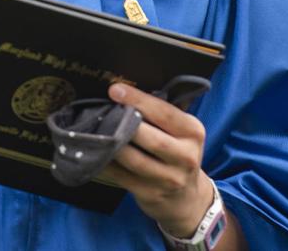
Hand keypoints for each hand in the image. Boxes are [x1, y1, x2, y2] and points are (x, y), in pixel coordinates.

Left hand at [99, 82, 215, 237]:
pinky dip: (106, 163)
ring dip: (112, 144)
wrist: (186, 197)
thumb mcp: (182, 131)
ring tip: (94, 129)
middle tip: (103, 110)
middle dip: (125, 123)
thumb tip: (125, 91)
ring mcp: (169, 179)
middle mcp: (185, 157)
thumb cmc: (177, 152)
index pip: (165, 113)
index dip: (139, 100)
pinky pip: (122, 176)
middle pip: (150, 139)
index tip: (115, 90)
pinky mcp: (150, 194)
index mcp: (193, 133)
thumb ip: (161, 113)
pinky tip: (94, 151)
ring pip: (134, 160)